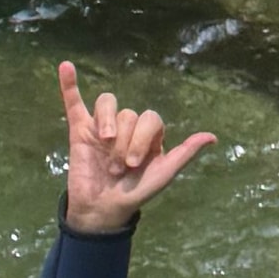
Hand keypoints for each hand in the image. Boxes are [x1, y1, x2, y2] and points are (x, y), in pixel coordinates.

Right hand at [57, 58, 219, 235]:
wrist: (102, 210)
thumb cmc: (135, 193)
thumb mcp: (164, 174)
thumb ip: (185, 153)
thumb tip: (212, 137)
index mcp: (149, 135)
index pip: (150, 118)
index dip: (143, 138)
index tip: (135, 164)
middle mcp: (127, 127)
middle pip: (129, 114)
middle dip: (124, 142)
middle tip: (119, 168)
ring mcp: (103, 126)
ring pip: (108, 104)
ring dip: (108, 122)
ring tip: (104, 143)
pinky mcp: (80, 130)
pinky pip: (74, 102)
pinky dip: (69, 84)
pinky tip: (65, 66)